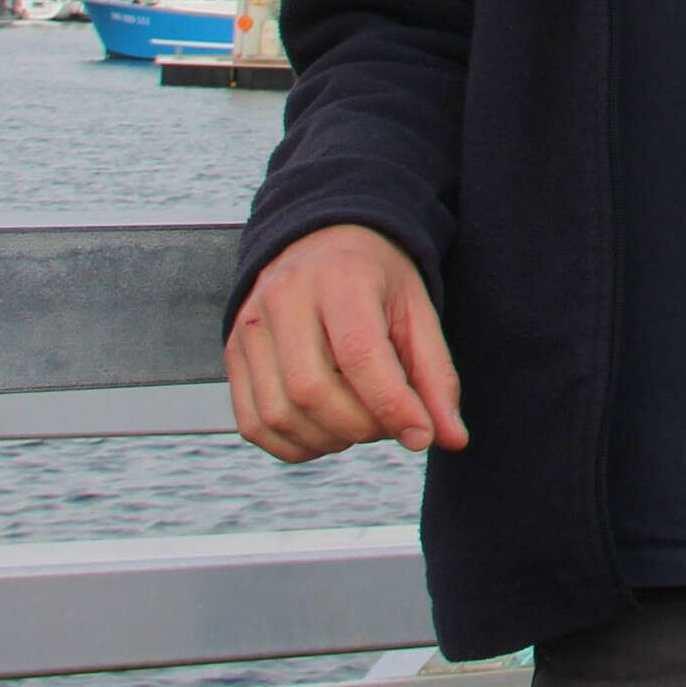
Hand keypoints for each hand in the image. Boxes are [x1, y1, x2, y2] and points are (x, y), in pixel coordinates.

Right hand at [227, 223, 468, 461]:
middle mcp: (284, 299)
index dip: (392, 405)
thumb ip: (436, 376)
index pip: (359, 354)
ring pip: (279, 414)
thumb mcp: (418, 313)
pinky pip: (254, 424)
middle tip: (389, 424)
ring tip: (361, 424)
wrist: (323, 241)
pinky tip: (327, 431)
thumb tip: (452, 439)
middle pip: (312, 391)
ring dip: (329, 440)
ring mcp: (250, 326)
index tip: (422, 435)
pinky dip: (295, 445)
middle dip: (360, 426)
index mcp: (340, 279)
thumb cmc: (377, 280)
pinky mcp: (233, 353)